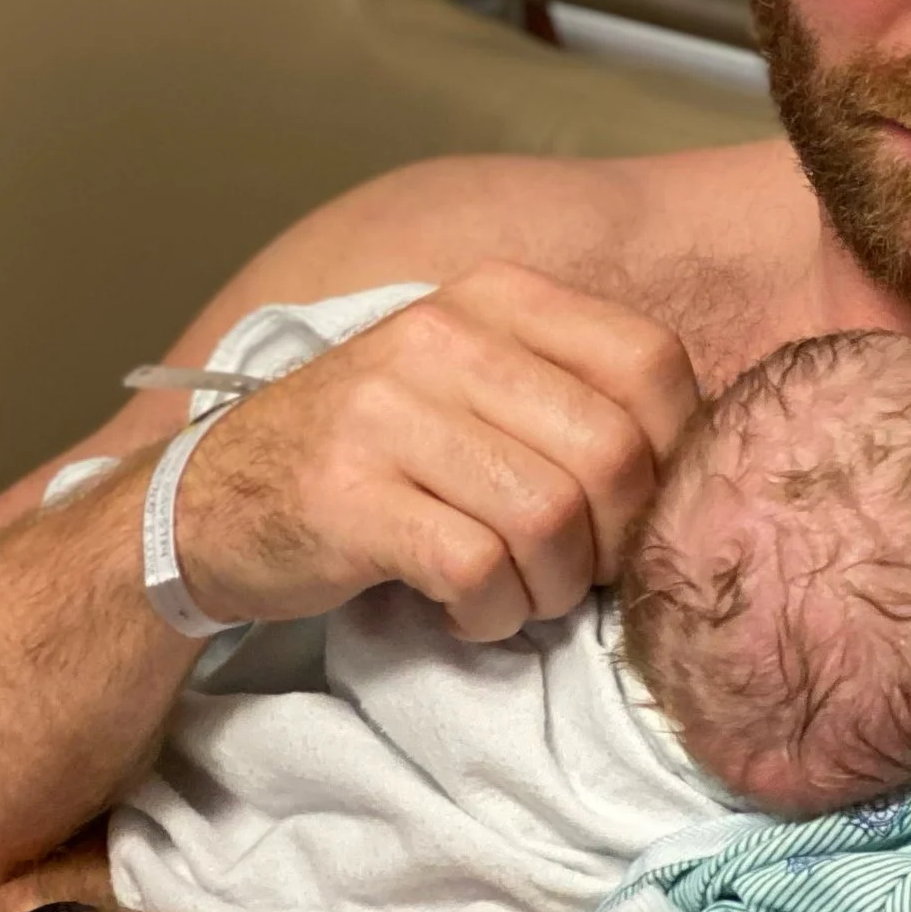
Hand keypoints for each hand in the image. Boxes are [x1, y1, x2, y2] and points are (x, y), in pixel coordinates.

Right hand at [175, 261, 698, 643]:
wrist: (213, 500)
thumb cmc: (376, 453)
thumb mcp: (474, 384)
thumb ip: (573, 393)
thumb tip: (696, 465)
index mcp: (493, 297)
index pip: (652, 361)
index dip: (676, 453)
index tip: (637, 509)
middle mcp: (442, 336)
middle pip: (612, 453)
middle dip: (616, 541)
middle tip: (577, 572)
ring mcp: (387, 412)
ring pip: (550, 519)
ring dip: (552, 588)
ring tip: (517, 593)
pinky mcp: (347, 496)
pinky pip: (476, 570)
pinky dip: (491, 614)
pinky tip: (466, 610)